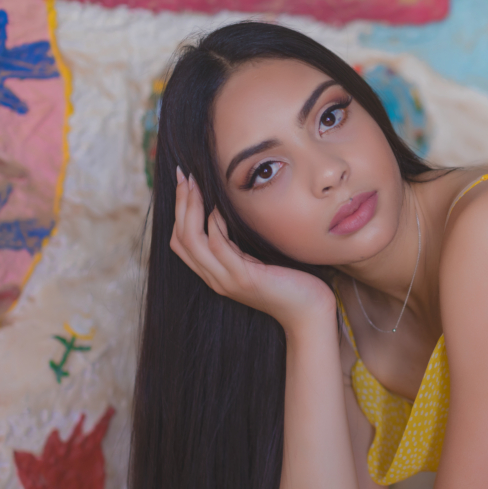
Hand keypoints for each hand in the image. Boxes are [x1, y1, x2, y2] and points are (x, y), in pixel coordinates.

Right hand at [169, 168, 336, 331]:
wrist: (309, 313)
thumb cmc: (291, 283)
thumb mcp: (259, 261)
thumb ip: (241, 246)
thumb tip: (231, 215)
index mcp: (216, 274)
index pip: (181, 242)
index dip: (178, 212)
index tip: (184, 182)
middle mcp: (215, 278)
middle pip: (180, 238)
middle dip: (180, 204)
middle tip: (183, 175)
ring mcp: (227, 280)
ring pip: (192, 240)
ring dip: (190, 208)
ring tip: (194, 184)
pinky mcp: (244, 278)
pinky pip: (219, 246)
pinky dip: (215, 224)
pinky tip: (218, 208)